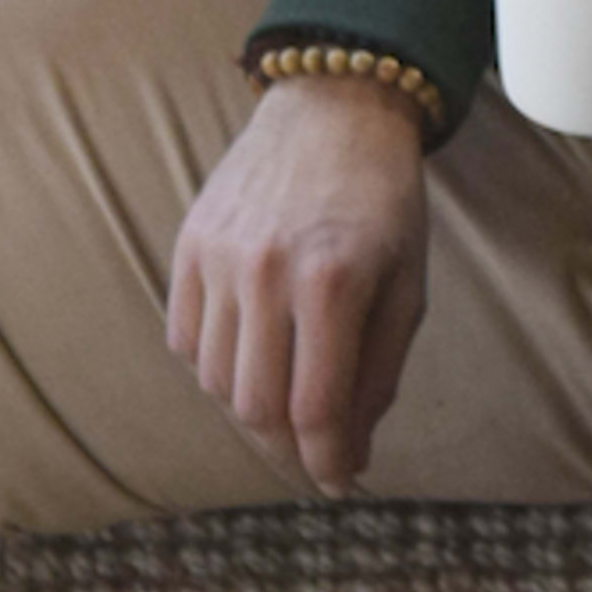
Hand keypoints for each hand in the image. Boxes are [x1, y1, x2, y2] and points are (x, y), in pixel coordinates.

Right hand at [164, 75, 430, 494]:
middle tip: (315, 458)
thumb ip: (378, 373)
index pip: (313, 410)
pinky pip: (185, 339)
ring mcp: (218, 256)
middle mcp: (265, 271)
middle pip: (255, 407)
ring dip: (250, 411)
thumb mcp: (407, 286)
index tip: (341, 482)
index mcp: (332, 281)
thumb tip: (347, 450)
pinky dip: (214, 367)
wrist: (334, 109)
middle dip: (288, 451)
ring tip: (287, 403)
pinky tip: (251, 358)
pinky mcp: (187, 244)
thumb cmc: (384, 202)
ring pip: (214, 381)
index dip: (327, 462)